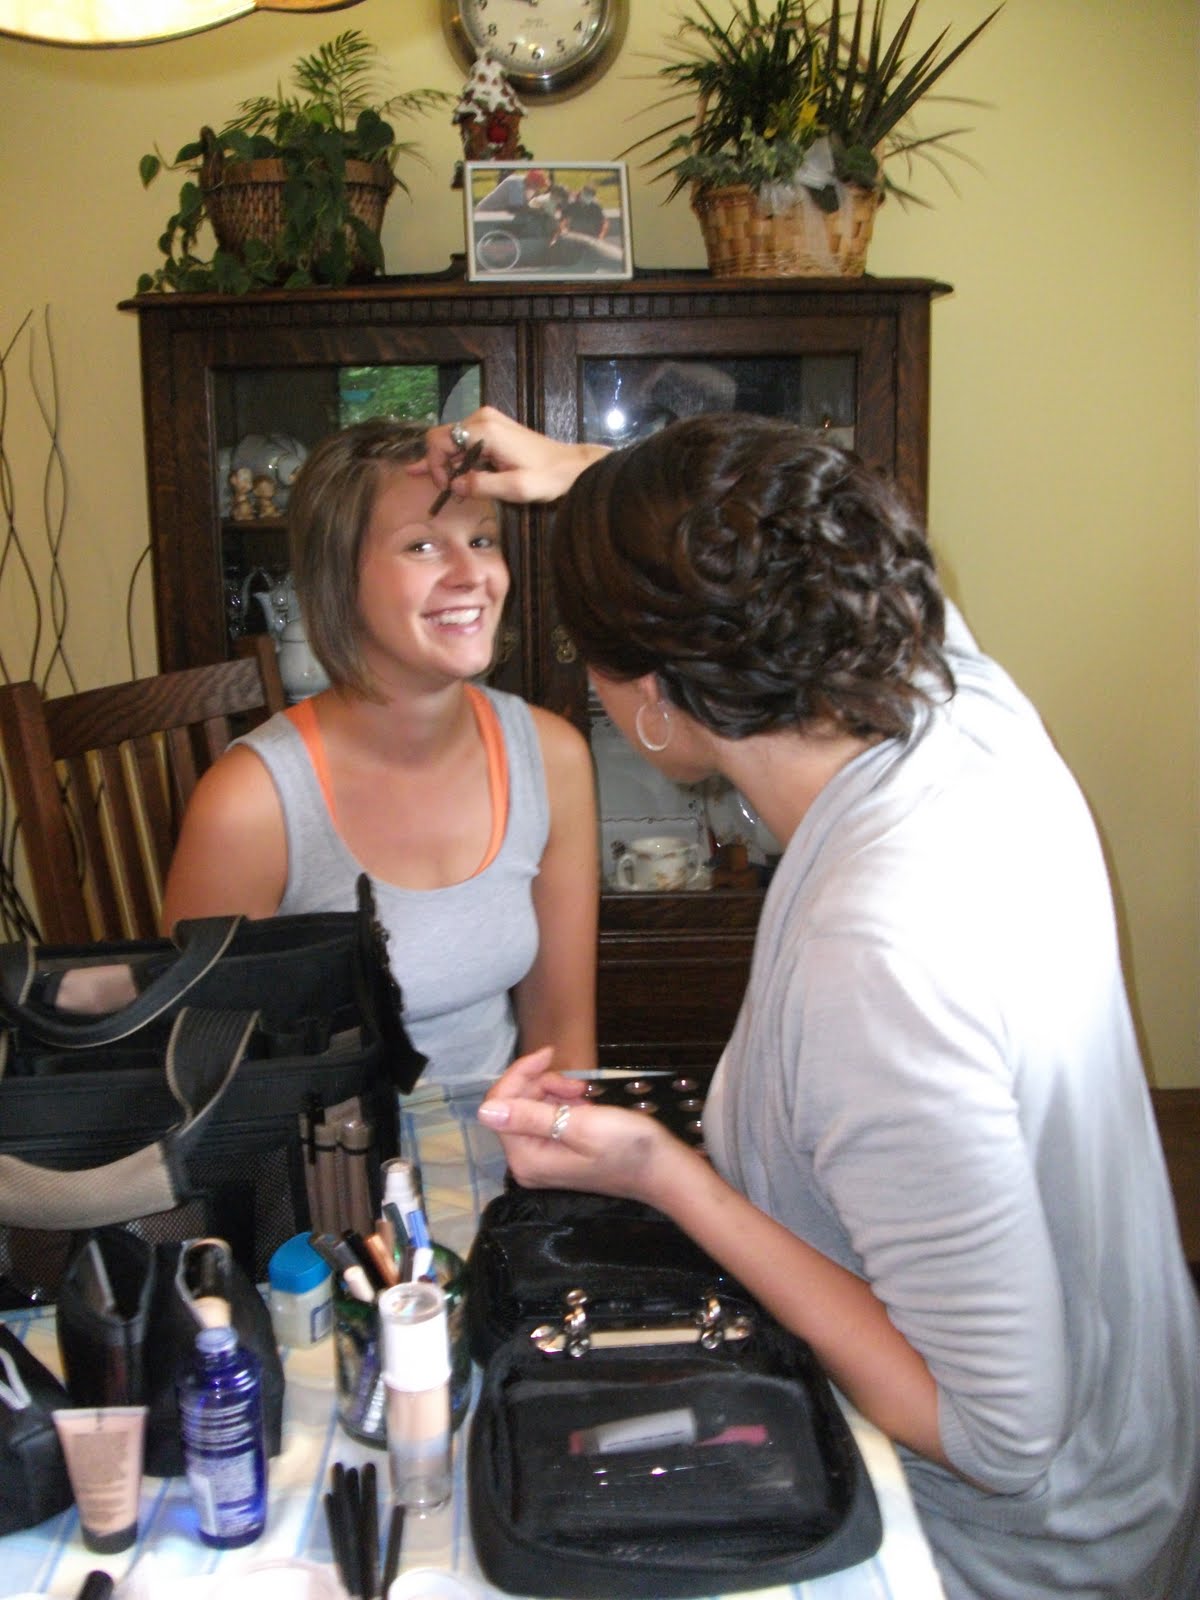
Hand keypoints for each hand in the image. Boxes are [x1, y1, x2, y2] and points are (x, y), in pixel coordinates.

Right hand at [414, 406, 608, 504]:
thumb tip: (453, 487)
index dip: (436, 466)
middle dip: (439, 464)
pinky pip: (464, 440)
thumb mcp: (514, 488)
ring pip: (452, 439)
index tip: (448, 488)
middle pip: (442, 438)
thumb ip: (481, 486)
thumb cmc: (546, 477)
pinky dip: (456, 457)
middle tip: (448, 490)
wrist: (570, 466)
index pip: (440, 441)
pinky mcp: (492, 427)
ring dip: (448, 463)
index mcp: (485, 431)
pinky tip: (443, 471)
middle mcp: (482, 419)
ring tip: (448, 485)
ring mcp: (487, 420)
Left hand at [477, 1047, 679, 1203]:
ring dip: (555, 1092)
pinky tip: (585, 1102)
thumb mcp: (579, 1125)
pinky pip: (547, 1118)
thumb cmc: (625, 1146)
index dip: (520, 1075)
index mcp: (526, 1158)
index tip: (550, 1054)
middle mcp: (527, 1162)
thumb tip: (484, 1111)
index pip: (500, 1107)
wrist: (662, 1168)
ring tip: (584, 1093)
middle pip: (514, 1106)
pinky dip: (563, 1103)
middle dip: (541, 1084)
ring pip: (531, 1108)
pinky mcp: (557, 1153)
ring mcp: (542, 1159)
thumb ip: (530, 1117)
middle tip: (577, 1083)